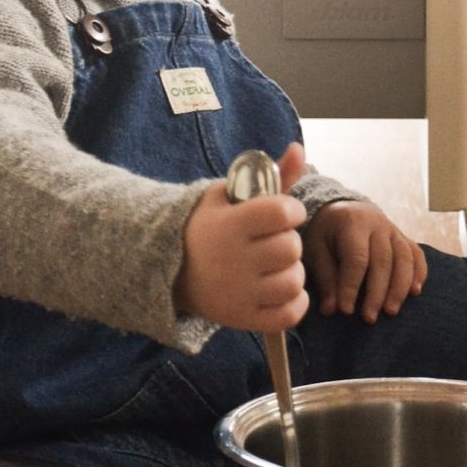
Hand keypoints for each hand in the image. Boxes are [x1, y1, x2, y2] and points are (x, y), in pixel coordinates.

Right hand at [175, 141, 308, 331]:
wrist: (168, 269)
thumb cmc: (207, 227)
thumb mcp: (230, 196)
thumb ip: (271, 177)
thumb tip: (299, 147)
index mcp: (230, 225)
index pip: (283, 212)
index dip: (290, 211)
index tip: (279, 214)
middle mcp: (235, 261)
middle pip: (292, 248)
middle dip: (287, 241)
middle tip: (271, 241)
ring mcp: (239, 293)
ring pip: (295, 281)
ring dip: (291, 271)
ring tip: (273, 266)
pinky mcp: (243, 318)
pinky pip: (291, 313)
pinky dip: (294, 302)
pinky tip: (279, 289)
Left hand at [302, 201, 425, 322]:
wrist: (343, 210)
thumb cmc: (326, 234)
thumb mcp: (316, 251)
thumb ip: (326, 280)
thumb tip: (331, 310)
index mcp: (352, 223)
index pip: (356, 258)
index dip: (351, 286)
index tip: (345, 311)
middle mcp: (377, 224)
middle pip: (383, 260)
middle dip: (377, 293)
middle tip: (369, 318)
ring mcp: (394, 230)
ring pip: (404, 259)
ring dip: (399, 288)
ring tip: (391, 311)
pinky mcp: (404, 238)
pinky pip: (417, 255)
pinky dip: (419, 273)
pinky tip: (415, 292)